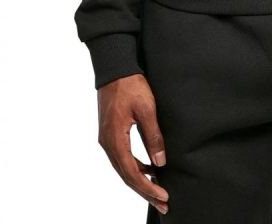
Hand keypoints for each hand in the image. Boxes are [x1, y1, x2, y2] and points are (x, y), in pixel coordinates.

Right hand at [97, 73, 169, 215]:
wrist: (114, 68)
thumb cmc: (130, 85)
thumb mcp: (146, 109)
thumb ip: (153, 136)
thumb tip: (160, 162)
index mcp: (115, 140)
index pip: (132, 173)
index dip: (148, 187)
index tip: (164, 196)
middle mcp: (107, 143)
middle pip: (126, 176)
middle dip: (145, 191)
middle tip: (163, 204)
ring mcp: (107, 139)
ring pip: (123, 168)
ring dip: (140, 181)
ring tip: (158, 191)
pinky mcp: (110, 133)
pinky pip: (122, 157)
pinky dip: (135, 167)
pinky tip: (149, 168)